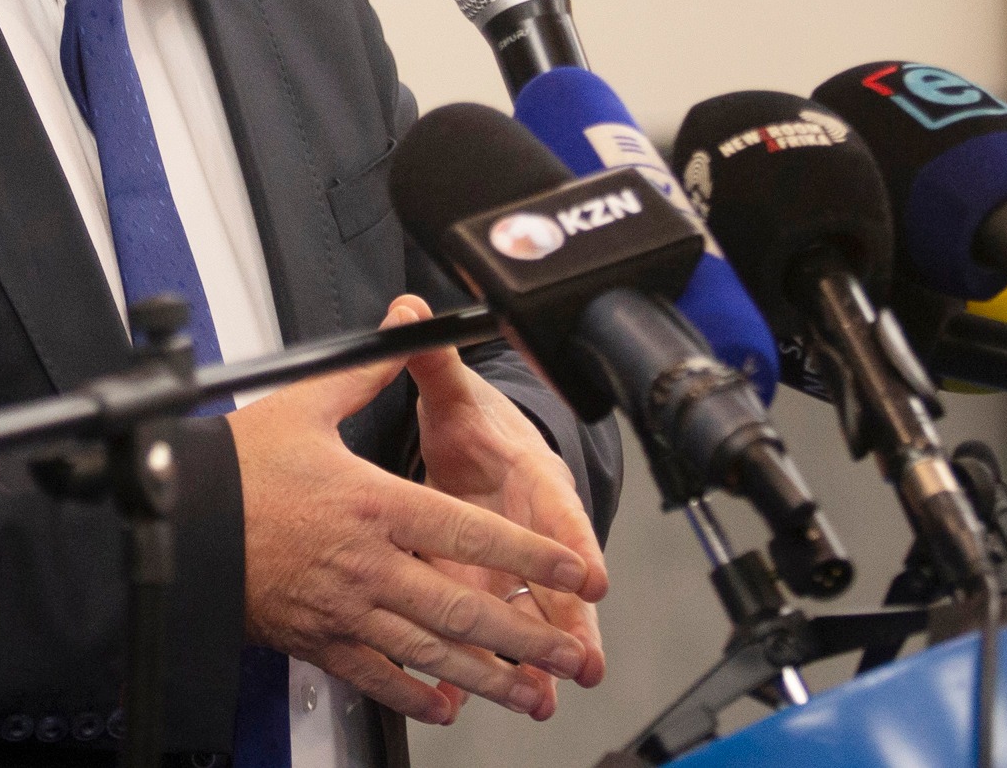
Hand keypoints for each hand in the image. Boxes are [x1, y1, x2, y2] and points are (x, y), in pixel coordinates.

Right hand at [228, 299, 598, 724]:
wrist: (180, 518)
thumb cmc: (237, 465)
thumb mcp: (306, 404)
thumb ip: (365, 374)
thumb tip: (401, 333)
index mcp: (375, 503)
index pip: (469, 533)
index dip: (528, 555)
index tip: (572, 569)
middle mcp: (369, 563)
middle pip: (463, 609)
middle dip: (525, 636)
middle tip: (569, 653)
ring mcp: (345, 607)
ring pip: (430, 652)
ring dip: (487, 677)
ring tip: (529, 693)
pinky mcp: (317, 637)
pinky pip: (376, 674)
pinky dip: (415, 694)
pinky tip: (446, 705)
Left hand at [398, 294, 608, 719]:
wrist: (477, 449)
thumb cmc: (475, 423)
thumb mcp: (454, 392)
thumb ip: (433, 359)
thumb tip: (413, 311)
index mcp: (531, 474)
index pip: (558, 507)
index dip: (574, 541)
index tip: (593, 574)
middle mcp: (532, 526)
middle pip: (558, 578)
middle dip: (572, 622)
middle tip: (583, 662)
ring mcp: (515, 565)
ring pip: (534, 614)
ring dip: (543, 655)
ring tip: (548, 695)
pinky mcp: (493, 589)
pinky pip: (500, 630)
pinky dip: (501, 664)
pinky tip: (499, 695)